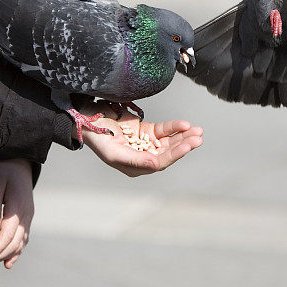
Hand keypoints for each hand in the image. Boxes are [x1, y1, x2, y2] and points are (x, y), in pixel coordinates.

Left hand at [0, 158, 33, 269]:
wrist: (19, 162)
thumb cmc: (3, 171)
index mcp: (18, 207)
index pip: (8, 234)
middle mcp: (27, 215)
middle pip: (14, 242)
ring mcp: (28, 217)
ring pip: (20, 243)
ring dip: (5, 255)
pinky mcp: (27, 218)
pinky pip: (24, 239)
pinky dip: (16, 252)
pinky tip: (7, 263)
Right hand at [81, 107, 202, 177]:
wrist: (87, 119)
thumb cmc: (97, 137)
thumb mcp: (114, 152)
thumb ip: (135, 159)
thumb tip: (156, 165)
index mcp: (134, 167)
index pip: (160, 163)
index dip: (175, 154)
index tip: (188, 146)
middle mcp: (142, 157)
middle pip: (168, 152)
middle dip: (184, 145)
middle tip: (198, 138)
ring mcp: (145, 142)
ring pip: (169, 141)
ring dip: (183, 136)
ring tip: (198, 131)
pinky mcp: (146, 130)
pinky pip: (163, 130)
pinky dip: (174, 127)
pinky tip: (184, 124)